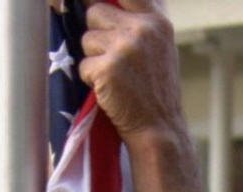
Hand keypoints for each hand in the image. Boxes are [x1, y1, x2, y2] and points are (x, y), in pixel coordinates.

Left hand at [78, 0, 185, 145]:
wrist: (159, 127)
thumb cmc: (155, 88)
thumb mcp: (160, 45)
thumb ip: (141, 21)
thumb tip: (103, 4)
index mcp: (156, 21)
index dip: (105, 0)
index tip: (96, 4)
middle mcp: (141, 29)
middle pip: (95, 12)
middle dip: (96, 33)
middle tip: (111, 57)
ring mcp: (124, 48)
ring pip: (86, 39)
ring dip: (93, 58)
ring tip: (115, 76)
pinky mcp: (106, 68)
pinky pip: (83, 65)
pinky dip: (90, 80)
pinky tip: (110, 90)